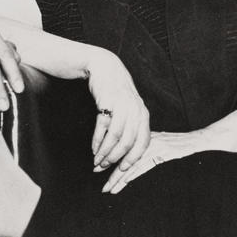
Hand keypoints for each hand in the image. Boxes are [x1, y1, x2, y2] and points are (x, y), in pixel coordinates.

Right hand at [85, 52, 150, 172]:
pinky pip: (102, 128)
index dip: (133, 158)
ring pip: (115, 138)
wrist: (104, 67)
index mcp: (143, 115)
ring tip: (96, 161)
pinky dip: (97, 141)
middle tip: (104, 168)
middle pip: (127, 143)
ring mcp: (122, 106)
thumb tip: (127, 152)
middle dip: (115, 159)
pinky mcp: (108, 102)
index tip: (122, 169)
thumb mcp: (130, 108)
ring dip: (104, 152)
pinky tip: (93, 149)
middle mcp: (136, 111)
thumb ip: (132, 126)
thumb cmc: (117, 91)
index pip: (143, 143)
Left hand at [102, 130, 201, 193]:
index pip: (120, 150)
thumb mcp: (159, 142)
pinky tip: (123, 183)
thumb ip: (145, 147)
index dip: (109, 160)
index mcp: (141, 137)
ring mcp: (152, 147)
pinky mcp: (160, 154)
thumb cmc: (178, 143)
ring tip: (108, 189)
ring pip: (130, 165)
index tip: (98, 168)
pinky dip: (132, 176)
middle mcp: (143, 141)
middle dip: (110, 172)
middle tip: (99, 183)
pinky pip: (143, 166)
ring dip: (118, 179)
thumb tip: (131, 157)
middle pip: (122, 158)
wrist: (195, 140)